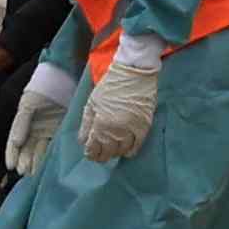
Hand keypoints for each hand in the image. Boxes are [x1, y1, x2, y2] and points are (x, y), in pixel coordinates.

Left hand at [76, 46, 160, 165]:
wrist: (134, 72)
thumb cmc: (110, 86)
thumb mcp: (92, 103)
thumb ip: (86, 124)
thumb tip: (83, 142)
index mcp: (101, 123)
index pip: (93, 147)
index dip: (90, 153)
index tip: (90, 154)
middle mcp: (116, 129)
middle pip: (108, 151)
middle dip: (101, 155)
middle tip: (99, 155)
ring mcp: (132, 128)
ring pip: (122, 150)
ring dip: (115, 153)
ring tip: (112, 151)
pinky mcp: (144, 125)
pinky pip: (138, 145)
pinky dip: (131, 150)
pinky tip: (126, 151)